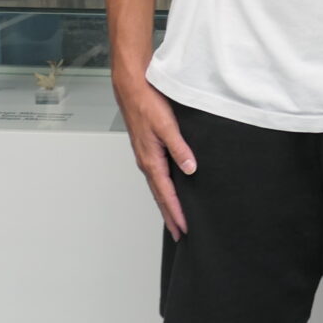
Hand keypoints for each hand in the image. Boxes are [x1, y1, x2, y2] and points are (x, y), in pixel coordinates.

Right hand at [114, 69, 193, 238]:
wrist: (131, 88)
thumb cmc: (147, 104)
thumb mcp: (167, 125)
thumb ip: (180, 148)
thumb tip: (191, 169)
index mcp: (151, 160)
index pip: (166, 194)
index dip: (176, 212)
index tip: (185, 228)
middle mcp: (146, 162)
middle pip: (160, 196)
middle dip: (170, 216)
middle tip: (180, 234)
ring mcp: (145, 157)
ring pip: (157, 187)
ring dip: (166, 205)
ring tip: (175, 219)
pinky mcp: (146, 150)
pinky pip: (155, 176)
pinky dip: (162, 189)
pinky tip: (168, 190)